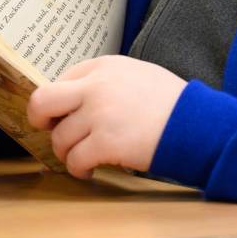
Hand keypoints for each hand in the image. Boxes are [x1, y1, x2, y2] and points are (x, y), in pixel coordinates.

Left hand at [26, 56, 187, 178]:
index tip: (62, 116)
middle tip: (50, 132)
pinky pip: (75, 160)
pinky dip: (79, 170)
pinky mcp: (105, 142)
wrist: (197, 124)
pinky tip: (90, 170)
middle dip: (39, 120)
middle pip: (42, 102)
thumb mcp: (137, 75)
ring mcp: (99, 114)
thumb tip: (75, 101)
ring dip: (68, 153)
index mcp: (104, 67)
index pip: (61, 80)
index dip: (58, 103)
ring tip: (84, 158)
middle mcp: (96, 87)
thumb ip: (106, 82)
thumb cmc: (171, 104)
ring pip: (59, 139)